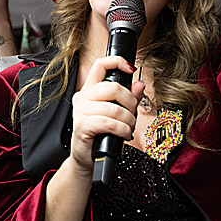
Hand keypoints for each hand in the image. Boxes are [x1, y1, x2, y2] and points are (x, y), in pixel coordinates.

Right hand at [68, 57, 141, 173]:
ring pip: (114, 108)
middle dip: (130, 102)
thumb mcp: (119, 113)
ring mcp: (80, 111)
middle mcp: (83, 97)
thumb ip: (129, 97)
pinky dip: (122, 130)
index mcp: (90, 89)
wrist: (87, 158)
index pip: (100, 65)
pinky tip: (123, 135)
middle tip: (132, 114)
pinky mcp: (82, 126)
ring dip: (128, 121)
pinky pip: (109, 123)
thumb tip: (140, 84)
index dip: (117, 62)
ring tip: (128, 128)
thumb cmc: (102, 134)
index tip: (131, 69)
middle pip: (113, 87)